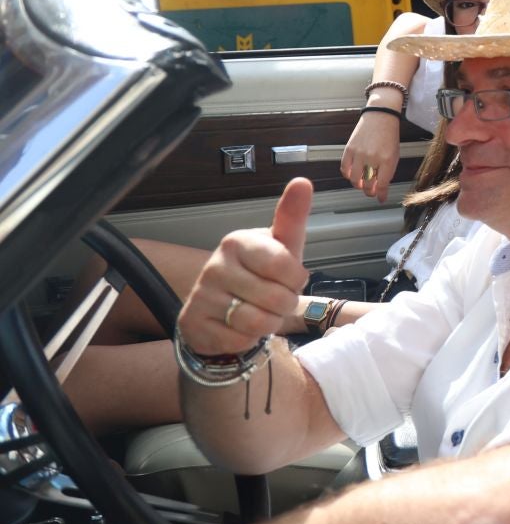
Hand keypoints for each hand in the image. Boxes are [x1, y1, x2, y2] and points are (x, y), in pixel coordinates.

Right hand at [178, 179, 311, 355]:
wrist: (222, 310)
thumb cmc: (260, 274)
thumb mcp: (282, 247)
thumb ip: (292, 218)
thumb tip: (302, 182)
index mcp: (236, 241)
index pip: (285, 266)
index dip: (296, 279)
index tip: (290, 277)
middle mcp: (214, 265)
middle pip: (275, 298)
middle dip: (284, 305)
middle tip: (275, 299)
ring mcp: (200, 296)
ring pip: (257, 323)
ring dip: (269, 324)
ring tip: (261, 313)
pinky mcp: (193, 325)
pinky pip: (238, 341)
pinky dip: (248, 340)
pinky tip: (240, 327)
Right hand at [340, 109, 401, 202]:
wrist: (380, 116)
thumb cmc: (389, 135)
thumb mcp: (394, 154)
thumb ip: (388, 172)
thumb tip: (381, 189)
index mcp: (387, 159)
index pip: (382, 184)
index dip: (380, 194)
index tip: (380, 199)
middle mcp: (372, 157)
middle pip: (366, 184)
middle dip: (369, 191)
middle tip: (371, 191)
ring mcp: (359, 153)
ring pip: (354, 179)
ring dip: (358, 184)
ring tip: (362, 183)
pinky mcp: (349, 149)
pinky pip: (344, 169)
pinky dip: (348, 175)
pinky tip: (353, 174)